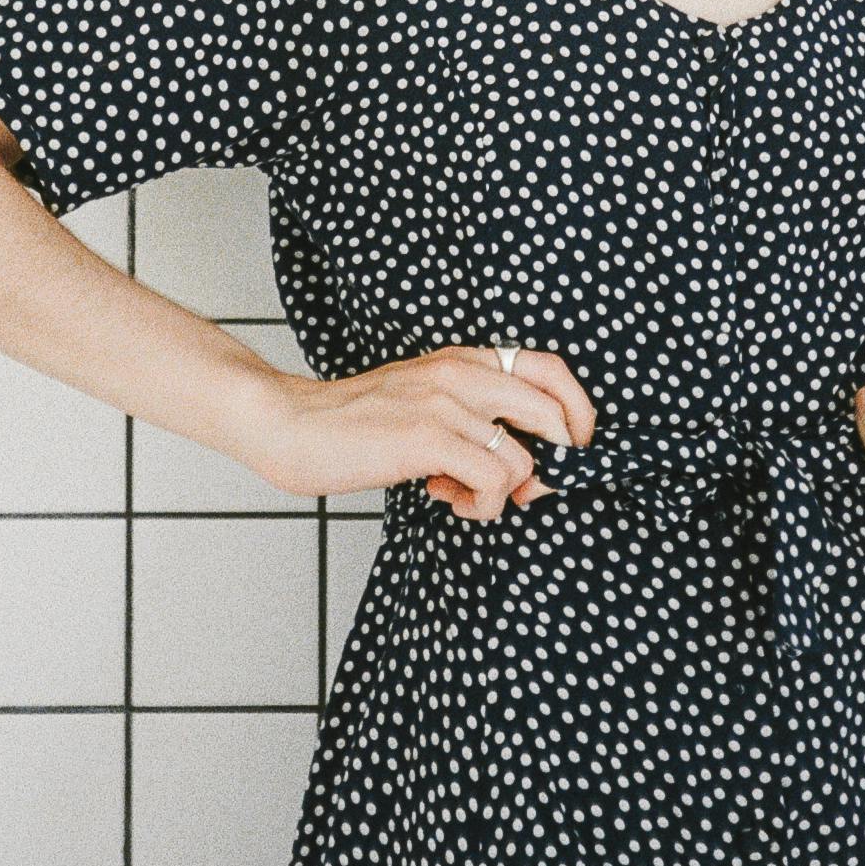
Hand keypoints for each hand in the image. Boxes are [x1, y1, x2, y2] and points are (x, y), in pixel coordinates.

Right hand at [241, 343, 596, 523]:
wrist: (288, 423)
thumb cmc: (351, 422)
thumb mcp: (419, 397)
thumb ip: (465, 412)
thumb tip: (516, 458)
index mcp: (463, 360)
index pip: (551, 368)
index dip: (576, 411)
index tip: (565, 450)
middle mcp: (462, 373)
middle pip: (555, 412)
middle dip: (559, 462)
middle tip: (528, 489)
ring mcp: (447, 403)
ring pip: (528, 459)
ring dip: (506, 494)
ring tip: (464, 495)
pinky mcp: (428, 437)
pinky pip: (495, 481)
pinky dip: (483, 505)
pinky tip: (446, 499)